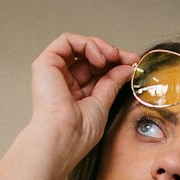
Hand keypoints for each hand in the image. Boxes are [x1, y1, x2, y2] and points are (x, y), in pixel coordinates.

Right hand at [29, 33, 138, 174]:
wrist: (62, 138)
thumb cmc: (78, 133)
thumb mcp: (102, 104)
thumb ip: (112, 83)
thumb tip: (126, 67)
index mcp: (76, 95)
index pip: (98, 71)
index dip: (116, 64)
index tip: (133, 64)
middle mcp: (64, 82)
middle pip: (90, 57)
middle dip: (113, 54)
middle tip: (129, 59)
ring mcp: (54, 72)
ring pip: (79, 46)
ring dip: (101, 47)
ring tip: (113, 57)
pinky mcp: (45, 63)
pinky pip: (67, 41)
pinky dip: (86, 44)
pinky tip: (99, 58)